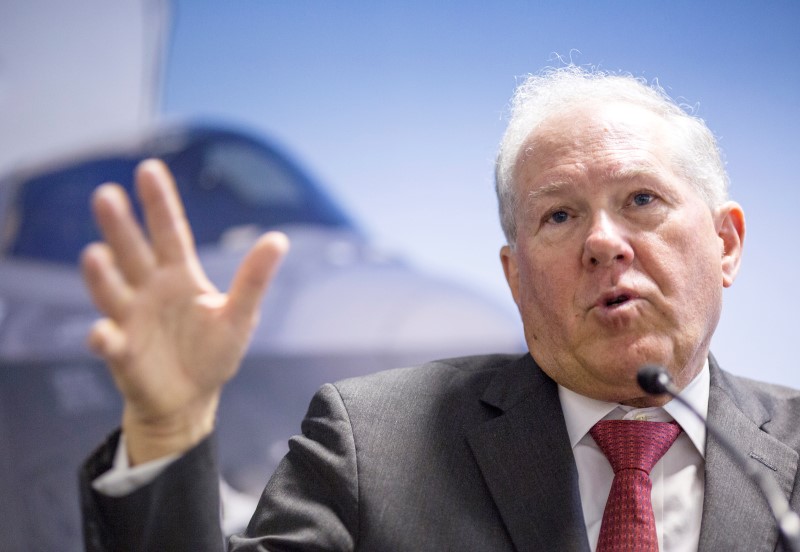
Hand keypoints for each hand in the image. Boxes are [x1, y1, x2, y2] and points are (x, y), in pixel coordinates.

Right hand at [81, 159, 288, 464]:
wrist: (190, 400)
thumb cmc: (212, 353)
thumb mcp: (240, 315)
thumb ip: (254, 279)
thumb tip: (279, 239)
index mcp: (180, 277)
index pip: (169, 232)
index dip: (159, 202)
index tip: (148, 168)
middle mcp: (150, 291)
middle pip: (133, 253)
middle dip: (120, 226)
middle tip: (106, 195)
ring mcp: (132, 320)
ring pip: (113, 291)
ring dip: (102, 275)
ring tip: (95, 254)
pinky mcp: (123, 354)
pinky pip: (110, 343)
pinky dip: (103, 338)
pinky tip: (101, 333)